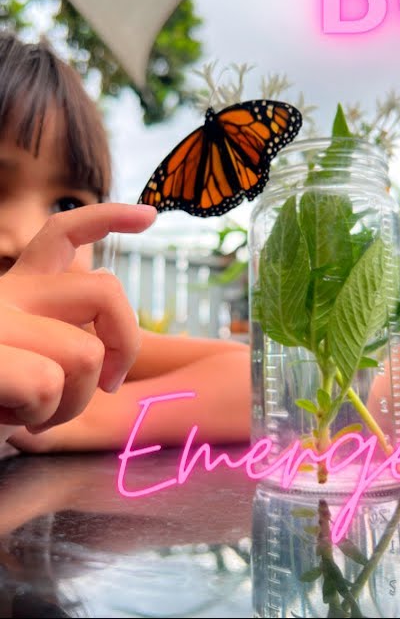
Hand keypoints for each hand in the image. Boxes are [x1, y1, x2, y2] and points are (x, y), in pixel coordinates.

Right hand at [0, 203, 155, 434]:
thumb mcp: (34, 358)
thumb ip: (65, 322)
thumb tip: (106, 282)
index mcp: (15, 290)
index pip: (62, 235)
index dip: (108, 218)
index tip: (149, 217)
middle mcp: (1, 293)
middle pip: (106, 291)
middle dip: (124, 346)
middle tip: (106, 386)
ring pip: (86, 351)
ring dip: (73, 401)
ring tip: (32, 414)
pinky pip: (46, 383)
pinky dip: (41, 416)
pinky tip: (8, 419)